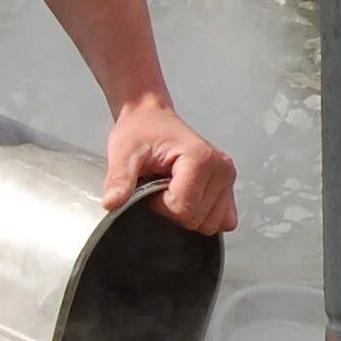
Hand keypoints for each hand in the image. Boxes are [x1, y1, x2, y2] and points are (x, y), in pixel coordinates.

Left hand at [105, 98, 239, 233]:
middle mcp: (221, 168)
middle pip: (198, 219)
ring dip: (188, 214)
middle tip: (161, 187)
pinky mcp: (229, 184)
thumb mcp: (123, 153)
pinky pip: (225, 218)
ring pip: (211, 223)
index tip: (151, 185)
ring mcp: (228, 176)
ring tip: (174, 190)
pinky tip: (189, 199)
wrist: (151, 117)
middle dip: (174, 211)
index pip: (183, 209)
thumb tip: (111, 204)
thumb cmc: (139, 132)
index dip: (160, 205)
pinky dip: (205, 216)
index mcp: (200, 159)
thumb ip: (119, 179)